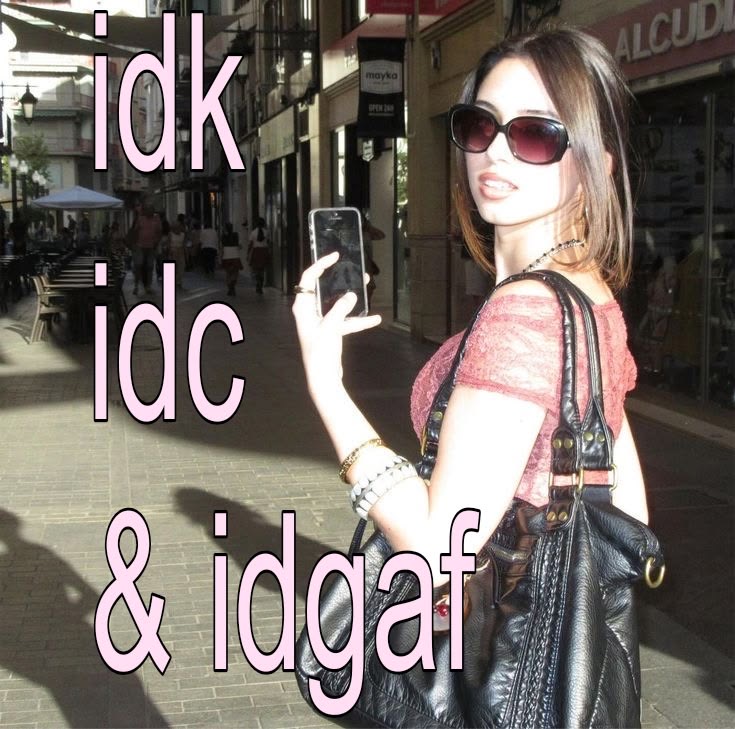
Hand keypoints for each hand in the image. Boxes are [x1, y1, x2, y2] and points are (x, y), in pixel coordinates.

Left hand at [292, 252, 380, 396]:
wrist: (323, 378)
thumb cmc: (320, 352)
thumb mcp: (330, 328)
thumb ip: (340, 309)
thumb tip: (351, 295)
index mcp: (303, 307)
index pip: (309, 278)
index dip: (320, 265)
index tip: (335, 257)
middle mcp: (309, 311)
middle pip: (324, 288)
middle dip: (339, 278)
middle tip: (353, 268)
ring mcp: (321, 321)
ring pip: (337, 303)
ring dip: (352, 297)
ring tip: (367, 284)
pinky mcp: (331, 331)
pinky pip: (346, 320)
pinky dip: (359, 320)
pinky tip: (375, 319)